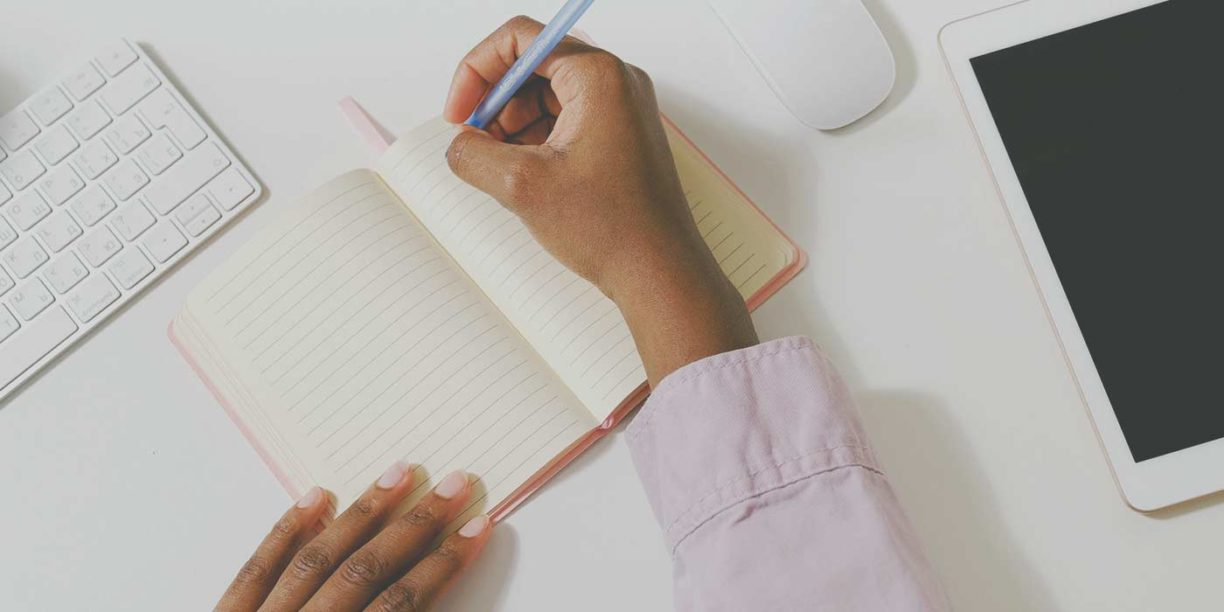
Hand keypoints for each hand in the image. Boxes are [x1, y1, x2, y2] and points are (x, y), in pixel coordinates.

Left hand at [217, 464, 489, 610]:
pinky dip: (285, 531)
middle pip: (365, 572)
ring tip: (397, 474)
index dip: (444, 564)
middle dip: (415, 524)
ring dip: (361, 514)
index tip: (478, 527)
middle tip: (454, 484)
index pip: (402, 606)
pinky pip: (255, 571)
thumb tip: (428, 601)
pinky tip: (315, 498)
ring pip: (315, 560)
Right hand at [444, 16, 757, 383]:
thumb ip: (473, 154)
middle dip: (494, 102)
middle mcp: (616, 83)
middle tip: (474, 142)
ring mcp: (622, 110)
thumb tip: (460, 144)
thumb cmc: (615, 230)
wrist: (660, 273)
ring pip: (546, 96)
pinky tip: (524, 176)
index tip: (460, 113)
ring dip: (512, 125)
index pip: (520, 40)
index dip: (477, 71)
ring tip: (499, 167)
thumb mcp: (522, 186)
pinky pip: (565, 120)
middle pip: (532, 66)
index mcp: (598, 77)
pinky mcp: (620, 137)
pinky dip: (536, 141)